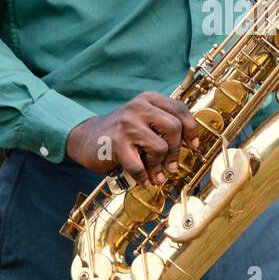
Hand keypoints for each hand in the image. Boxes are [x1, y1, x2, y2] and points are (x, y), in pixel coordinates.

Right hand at [65, 92, 198, 184]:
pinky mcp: (116, 143)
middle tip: (172, 166)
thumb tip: (190, 145)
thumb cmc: (121, 132)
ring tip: (155, 174)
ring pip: (160, 147)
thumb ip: (164, 124)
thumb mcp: (143, 119)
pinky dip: (143, 177)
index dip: (191, 130)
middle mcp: (138, 107)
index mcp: (149, 99)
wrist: (86, 138)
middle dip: (176, 150)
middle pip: (174, 127)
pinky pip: (139, 166)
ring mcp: (127, 124)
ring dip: (159, 166)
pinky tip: (143, 180)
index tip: (192, 146)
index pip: (180, 109)